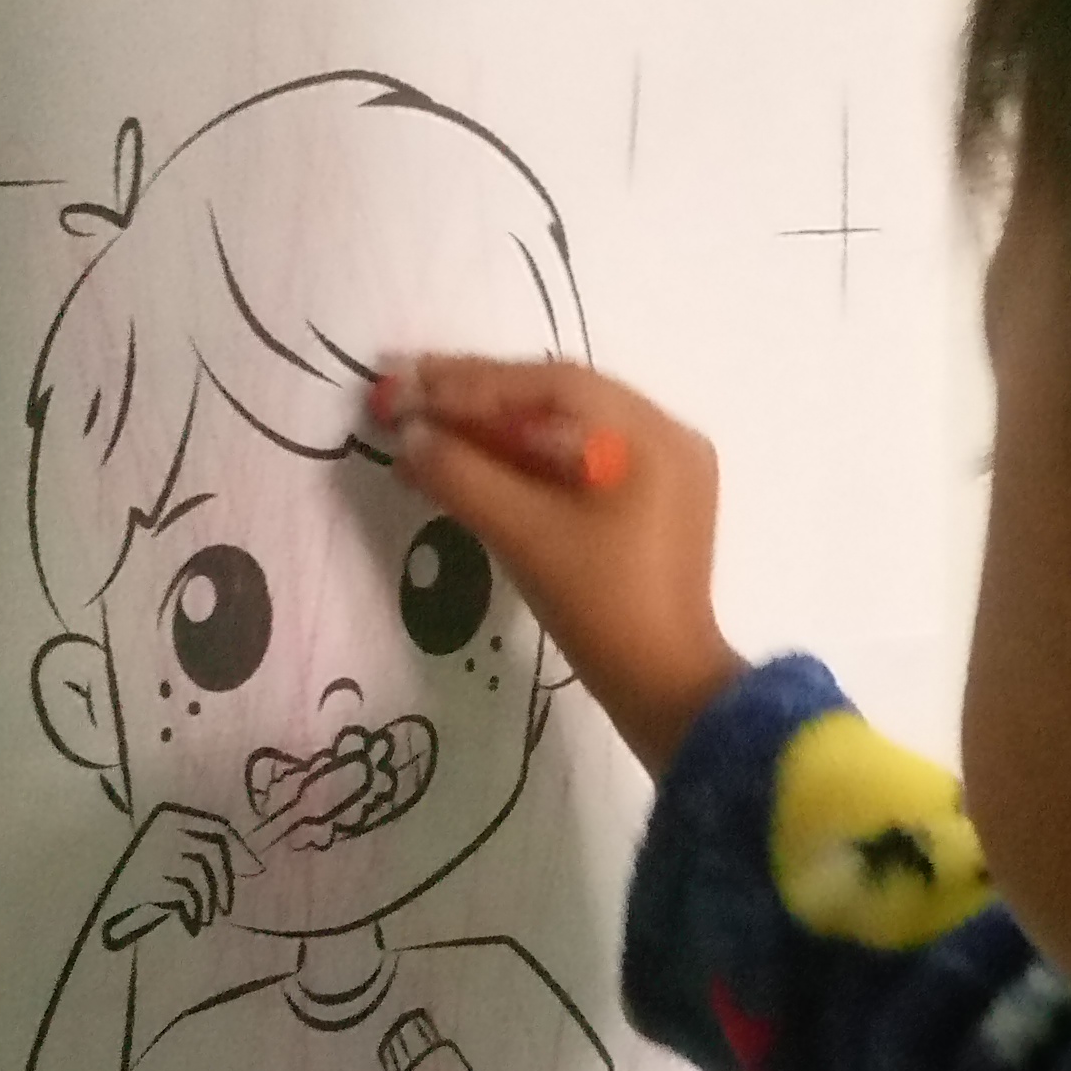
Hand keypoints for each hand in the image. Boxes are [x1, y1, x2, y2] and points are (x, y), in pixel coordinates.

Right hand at [97, 802, 252, 948]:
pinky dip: (194, 913)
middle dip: (225, 882)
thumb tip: (253, 866)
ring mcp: (154, 851)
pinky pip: (187, 895)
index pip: (217, 828)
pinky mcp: (148, 878)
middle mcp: (161, 828)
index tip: (254, 870)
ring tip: (204, 918)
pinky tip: (190, 924)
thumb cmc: (137, 884)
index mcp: (167, 815)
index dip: (240, 850)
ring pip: (202, 875)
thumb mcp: (168, 859)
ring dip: (209, 902)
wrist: (95, 907)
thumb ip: (203, 854)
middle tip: (225, 907)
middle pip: (214, 852)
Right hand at [378, 355, 747, 776]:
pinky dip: (526, 460)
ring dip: (495, 428)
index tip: (403, 382)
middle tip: (404, 392)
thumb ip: (460, 475)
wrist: (664, 689)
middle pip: (558, 399)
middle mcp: (668, 435)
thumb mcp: (522, 536)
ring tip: (426, 424)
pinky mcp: (652, 505)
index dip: (469, 381)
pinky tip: (473, 461)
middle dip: (477, 397)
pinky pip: (581, 461)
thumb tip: (409, 433)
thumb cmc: (599, 608)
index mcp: (651, 434)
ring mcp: (665, 470)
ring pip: (567, 430)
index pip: (550, 384)